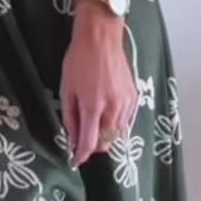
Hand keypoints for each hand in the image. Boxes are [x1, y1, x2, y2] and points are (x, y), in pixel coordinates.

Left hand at [61, 11, 138, 166]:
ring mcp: (126, 103)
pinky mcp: (134, 98)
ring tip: (95, 127)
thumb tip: (72, 139)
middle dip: (94, 147)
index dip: (81, 156)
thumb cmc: (79, 60)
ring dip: (105, 137)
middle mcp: (113, 108)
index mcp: (93, 106)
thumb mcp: (67, 88)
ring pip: (117, 135)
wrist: (102, 38)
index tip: (75, 162)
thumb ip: (70, 117)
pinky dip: (116, 126)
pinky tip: (107, 117)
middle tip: (83, 141)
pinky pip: (126, 122)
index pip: (89, 143)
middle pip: (106, 143)